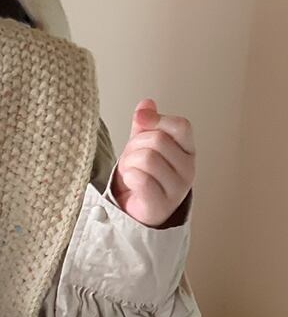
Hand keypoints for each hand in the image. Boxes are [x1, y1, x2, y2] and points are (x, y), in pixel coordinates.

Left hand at [110, 98, 195, 228]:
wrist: (134, 213)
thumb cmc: (141, 178)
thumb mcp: (142, 146)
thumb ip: (145, 125)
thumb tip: (146, 103)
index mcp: (187, 151)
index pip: (180, 126)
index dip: (157, 119)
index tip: (139, 120)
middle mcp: (187, 169)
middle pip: (158, 140)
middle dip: (135, 146)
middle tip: (129, 159)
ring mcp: (176, 189)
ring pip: (147, 158)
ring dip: (128, 163)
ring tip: (129, 172)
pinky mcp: (161, 205)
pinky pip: (141, 179)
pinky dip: (128, 177)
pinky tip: (129, 182)